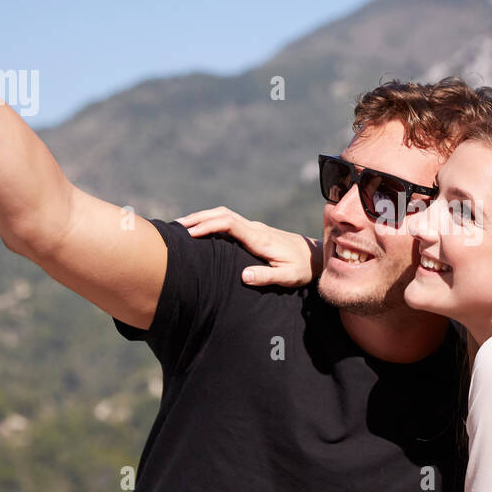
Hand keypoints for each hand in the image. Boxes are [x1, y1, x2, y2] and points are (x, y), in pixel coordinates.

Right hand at [176, 206, 320, 287]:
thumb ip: (267, 277)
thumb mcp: (289, 277)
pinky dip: (212, 221)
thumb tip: (244, 277)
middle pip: (223, 214)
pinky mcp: (254, 231)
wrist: (316, 256)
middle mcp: (255, 228)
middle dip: (199, 218)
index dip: (209, 226)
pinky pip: (229, 221)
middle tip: (176, 227)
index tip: (190, 233)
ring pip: (225, 215)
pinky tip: (202, 229)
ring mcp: (255, 227)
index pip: (229, 224)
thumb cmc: (303, 268)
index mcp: (260, 238)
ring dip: (204, 217)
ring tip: (182, 226)